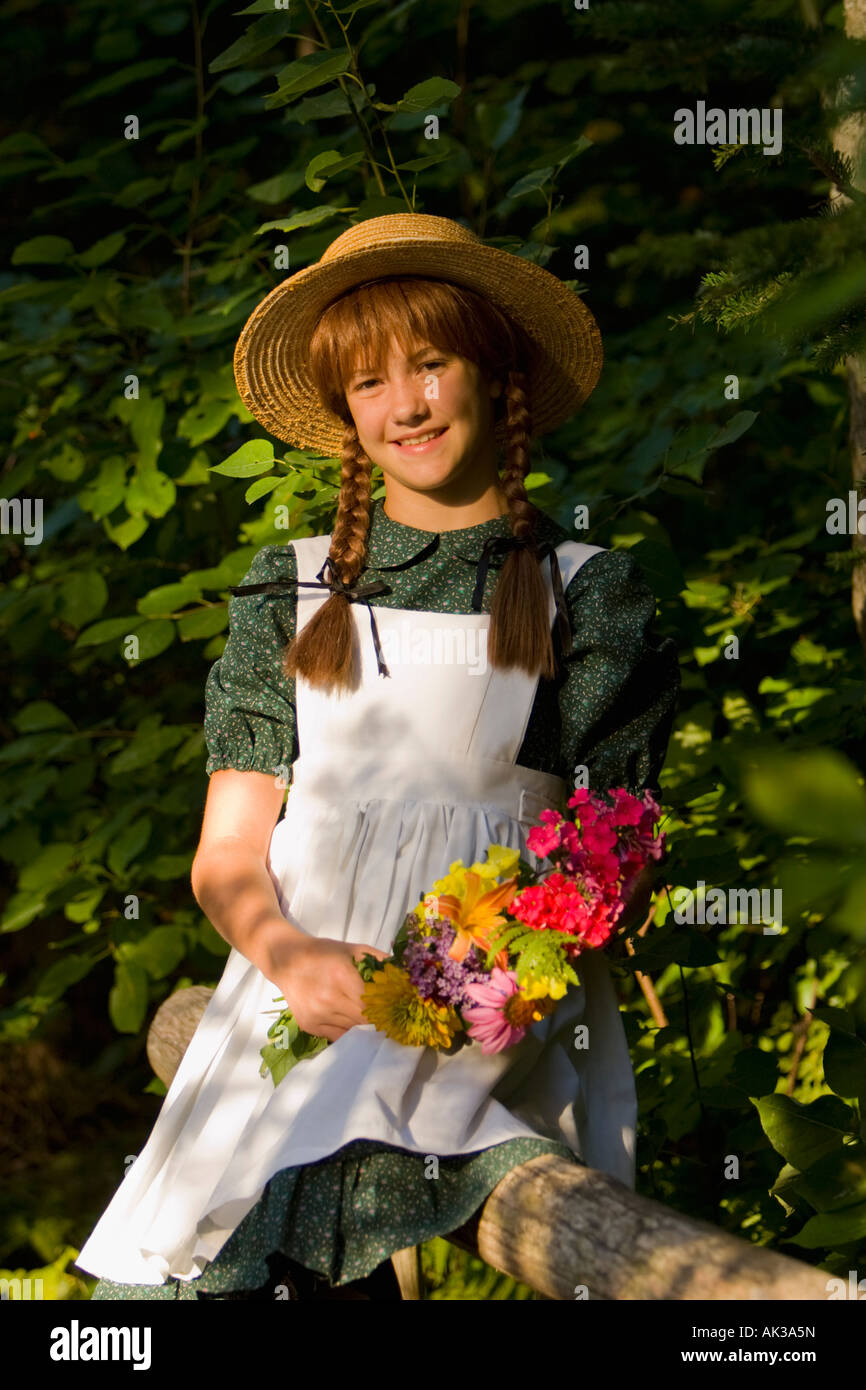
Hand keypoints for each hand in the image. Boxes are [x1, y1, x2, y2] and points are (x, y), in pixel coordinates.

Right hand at [267, 935, 389, 1041]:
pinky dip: (350, 1032)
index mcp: (343, 976)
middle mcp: (328, 999)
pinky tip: (353, 1023)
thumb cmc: (326, 953)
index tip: (400, 1009)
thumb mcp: (356, 950)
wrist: (287, 960)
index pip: (376, 1003)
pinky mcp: (309, 1026)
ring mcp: (317, 1015)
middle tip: (392, 1019)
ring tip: (374, 1021)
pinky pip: (339, 1037)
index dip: (389, 1008)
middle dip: (380, 1020)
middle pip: (366, 1020)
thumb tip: (407, 979)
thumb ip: (382, 962)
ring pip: (354, 1031)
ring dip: (365, 1028)